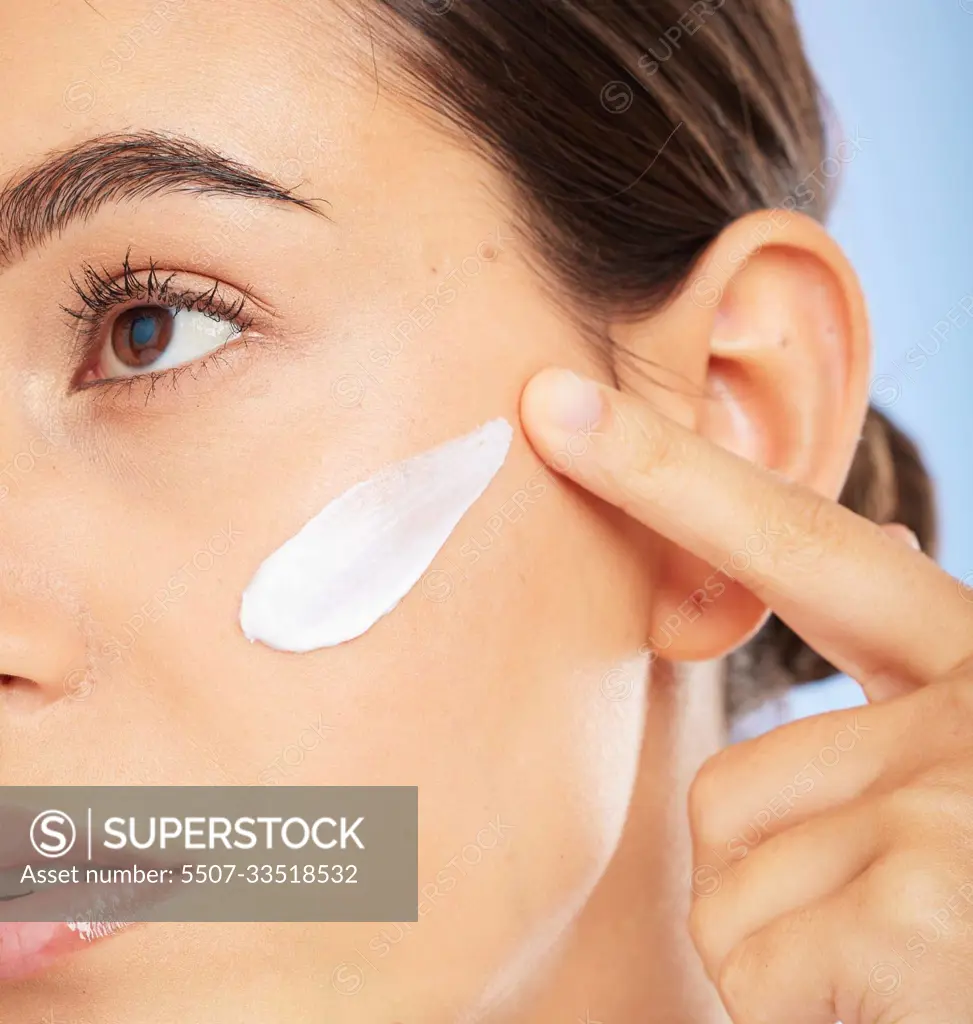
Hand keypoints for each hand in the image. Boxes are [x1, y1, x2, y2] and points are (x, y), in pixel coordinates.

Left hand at [520, 368, 972, 1023]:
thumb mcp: (958, 800)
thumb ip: (875, 741)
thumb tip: (796, 672)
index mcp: (972, 667)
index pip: (796, 542)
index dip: (668, 472)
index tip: (553, 405)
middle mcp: (972, 708)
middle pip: (726, 786)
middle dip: (773, 884)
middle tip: (898, 943)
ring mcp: (955, 802)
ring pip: (727, 882)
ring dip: (795, 963)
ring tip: (914, 987)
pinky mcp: (927, 909)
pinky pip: (755, 964)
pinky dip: (806, 1017)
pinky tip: (912, 1010)